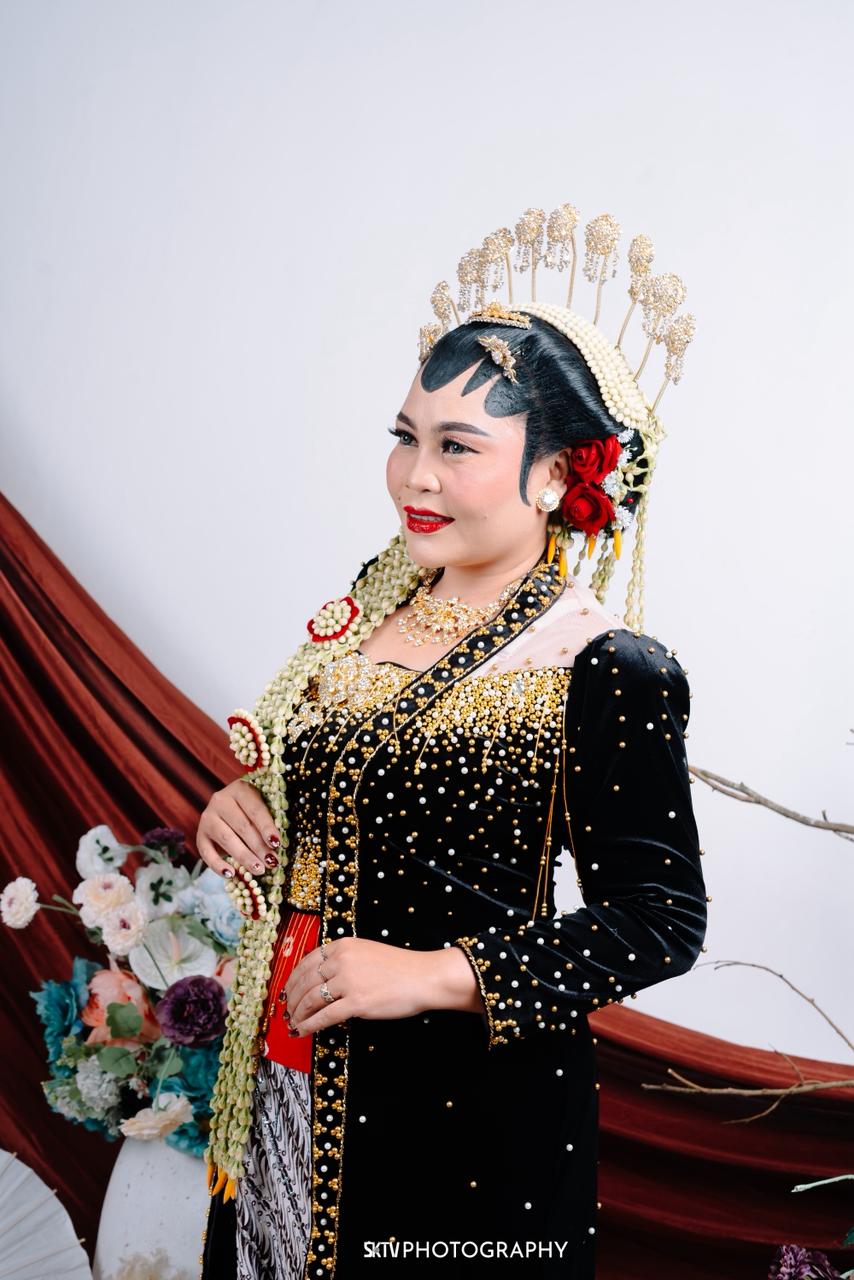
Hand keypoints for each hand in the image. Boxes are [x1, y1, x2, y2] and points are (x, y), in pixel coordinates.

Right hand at [195, 778, 280, 878]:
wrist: (228, 810)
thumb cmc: (253, 810)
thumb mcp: (262, 807)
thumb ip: (270, 821)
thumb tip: (277, 846)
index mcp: (240, 789)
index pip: (255, 810)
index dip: (266, 827)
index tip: (277, 844)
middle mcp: (220, 800)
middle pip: (242, 826)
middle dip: (259, 847)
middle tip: (271, 862)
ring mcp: (207, 817)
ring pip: (226, 839)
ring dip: (244, 857)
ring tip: (259, 870)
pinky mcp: (200, 835)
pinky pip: (206, 852)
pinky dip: (218, 865)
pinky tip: (231, 874)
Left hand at [284, 937, 483, 1036]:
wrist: (423, 977)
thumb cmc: (400, 967)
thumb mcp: (367, 952)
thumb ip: (345, 960)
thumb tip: (323, 979)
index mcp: (343, 945)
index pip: (307, 962)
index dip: (293, 979)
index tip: (287, 990)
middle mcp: (341, 960)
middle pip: (304, 981)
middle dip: (291, 999)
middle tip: (286, 1010)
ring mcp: (348, 981)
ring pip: (310, 999)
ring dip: (297, 1013)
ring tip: (293, 1022)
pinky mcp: (356, 1002)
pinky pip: (324, 1016)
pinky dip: (309, 1025)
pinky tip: (302, 1032)